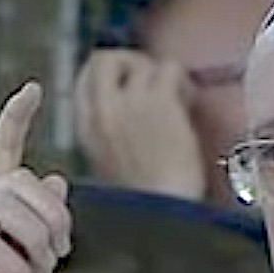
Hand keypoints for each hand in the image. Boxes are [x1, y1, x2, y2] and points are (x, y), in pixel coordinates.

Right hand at [0, 82, 72, 272]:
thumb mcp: (39, 262)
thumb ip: (44, 223)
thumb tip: (57, 180)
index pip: (1, 153)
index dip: (15, 119)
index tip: (33, 90)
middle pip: (16, 181)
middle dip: (51, 214)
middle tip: (59, 250)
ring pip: (4, 205)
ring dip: (35, 239)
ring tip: (37, 268)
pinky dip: (14, 267)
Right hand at [74, 50, 205, 201]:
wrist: (163, 213)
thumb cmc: (144, 202)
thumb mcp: (109, 167)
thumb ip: (112, 135)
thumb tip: (130, 114)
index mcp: (86, 129)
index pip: (85, 80)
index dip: (110, 75)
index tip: (127, 83)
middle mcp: (103, 110)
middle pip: (104, 59)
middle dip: (129, 62)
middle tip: (149, 80)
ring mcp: (130, 102)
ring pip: (141, 62)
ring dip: (159, 75)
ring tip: (175, 97)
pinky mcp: (159, 100)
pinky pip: (169, 67)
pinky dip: (182, 80)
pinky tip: (188, 101)